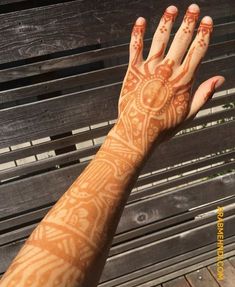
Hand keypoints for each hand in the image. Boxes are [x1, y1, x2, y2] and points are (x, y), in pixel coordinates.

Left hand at [114, 4, 224, 154]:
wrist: (138, 132)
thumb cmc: (163, 127)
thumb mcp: (189, 114)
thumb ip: (204, 95)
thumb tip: (220, 79)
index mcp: (184, 80)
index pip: (198, 51)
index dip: (203, 34)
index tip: (207, 21)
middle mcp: (168, 70)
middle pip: (181, 40)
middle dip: (188, 22)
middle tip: (193, 9)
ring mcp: (150, 69)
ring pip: (160, 39)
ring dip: (167, 22)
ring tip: (172, 9)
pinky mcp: (134, 71)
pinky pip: (135, 47)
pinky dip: (138, 33)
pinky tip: (141, 21)